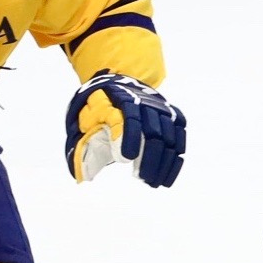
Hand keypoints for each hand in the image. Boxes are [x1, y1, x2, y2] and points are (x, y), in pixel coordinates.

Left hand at [65, 72, 185, 186]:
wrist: (120, 81)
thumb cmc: (98, 106)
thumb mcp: (85, 116)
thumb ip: (83, 142)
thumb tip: (82, 177)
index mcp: (121, 97)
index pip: (130, 117)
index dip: (130, 137)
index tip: (126, 158)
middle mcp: (146, 101)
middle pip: (154, 132)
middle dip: (149, 158)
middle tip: (141, 178)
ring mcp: (162, 108)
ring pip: (170, 139)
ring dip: (163, 164)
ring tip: (152, 182)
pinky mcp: (172, 116)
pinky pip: (180, 139)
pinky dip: (174, 161)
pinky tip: (166, 178)